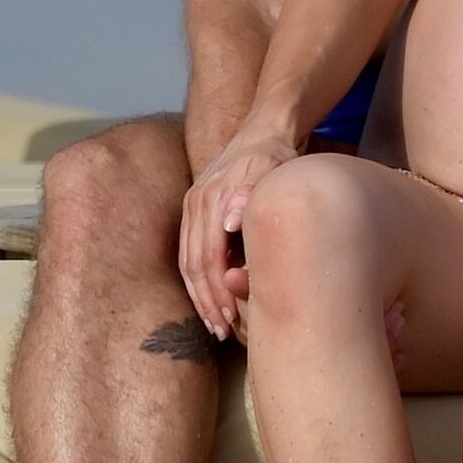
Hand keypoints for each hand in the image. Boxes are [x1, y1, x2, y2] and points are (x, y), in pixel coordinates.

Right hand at [180, 126, 296, 339]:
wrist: (263, 130)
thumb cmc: (274, 155)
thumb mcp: (272, 168)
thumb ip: (251, 193)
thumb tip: (231, 223)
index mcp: (211, 199)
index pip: (208, 257)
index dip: (217, 291)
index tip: (230, 319)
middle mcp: (195, 205)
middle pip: (194, 265)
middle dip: (207, 302)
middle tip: (222, 332)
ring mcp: (192, 207)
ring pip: (187, 262)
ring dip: (199, 296)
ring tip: (214, 325)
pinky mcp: (195, 210)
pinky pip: (189, 252)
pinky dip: (197, 280)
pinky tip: (210, 299)